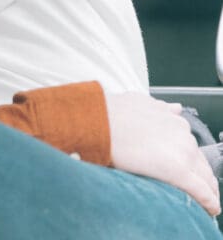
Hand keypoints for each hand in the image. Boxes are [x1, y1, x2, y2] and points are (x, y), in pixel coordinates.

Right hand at [107, 92, 219, 216]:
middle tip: (204, 191)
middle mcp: (183, 135)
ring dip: (206, 190)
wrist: (100, 120)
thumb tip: (176, 108)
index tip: (193, 171)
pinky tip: (211, 209)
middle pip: (201, 164)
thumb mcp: (142, 102)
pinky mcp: (178, 171)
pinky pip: (201, 191)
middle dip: (203, 178)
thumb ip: (162, 108)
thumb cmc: (114, 112)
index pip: (192, 148)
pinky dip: (209, 202)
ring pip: (205, 178)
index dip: (193, 162)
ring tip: (207, 203)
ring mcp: (183, 152)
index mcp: (175, 121)